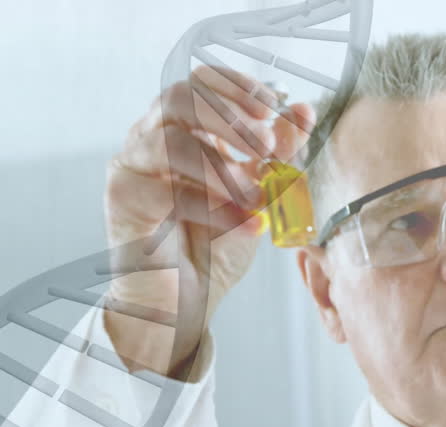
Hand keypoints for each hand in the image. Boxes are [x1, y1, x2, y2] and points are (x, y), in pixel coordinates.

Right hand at [105, 65, 314, 375]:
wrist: (182, 304)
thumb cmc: (215, 246)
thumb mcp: (258, 195)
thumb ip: (279, 155)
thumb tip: (304, 112)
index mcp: (185, 130)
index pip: (202, 82)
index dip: (238, 87)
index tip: (274, 107)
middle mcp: (152, 139)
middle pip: (182, 96)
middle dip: (231, 116)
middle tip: (266, 145)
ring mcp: (132, 166)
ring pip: (170, 138)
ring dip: (223, 165)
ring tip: (255, 195)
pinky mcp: (121, 199)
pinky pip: (164, 188)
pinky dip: (210, 206)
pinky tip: (240, 223)